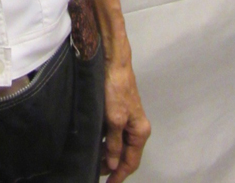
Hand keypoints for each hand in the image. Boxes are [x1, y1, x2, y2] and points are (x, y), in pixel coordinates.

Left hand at [100, 56, 150, 181]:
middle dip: (112, 166)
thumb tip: (113, 164)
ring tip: (94, 162)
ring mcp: (128, 120)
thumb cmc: (116, 90)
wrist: (113, 63)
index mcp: (140, 131)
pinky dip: (105, 143)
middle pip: (125, 155)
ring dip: (108, 155)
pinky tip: (95, 145)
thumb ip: (114, 143)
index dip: (120, 175)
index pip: (131, 162)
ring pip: (118, 145)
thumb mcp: (114, 119)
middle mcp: (137, 128)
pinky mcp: (119, 113)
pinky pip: (114, 135)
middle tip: (96, 173)